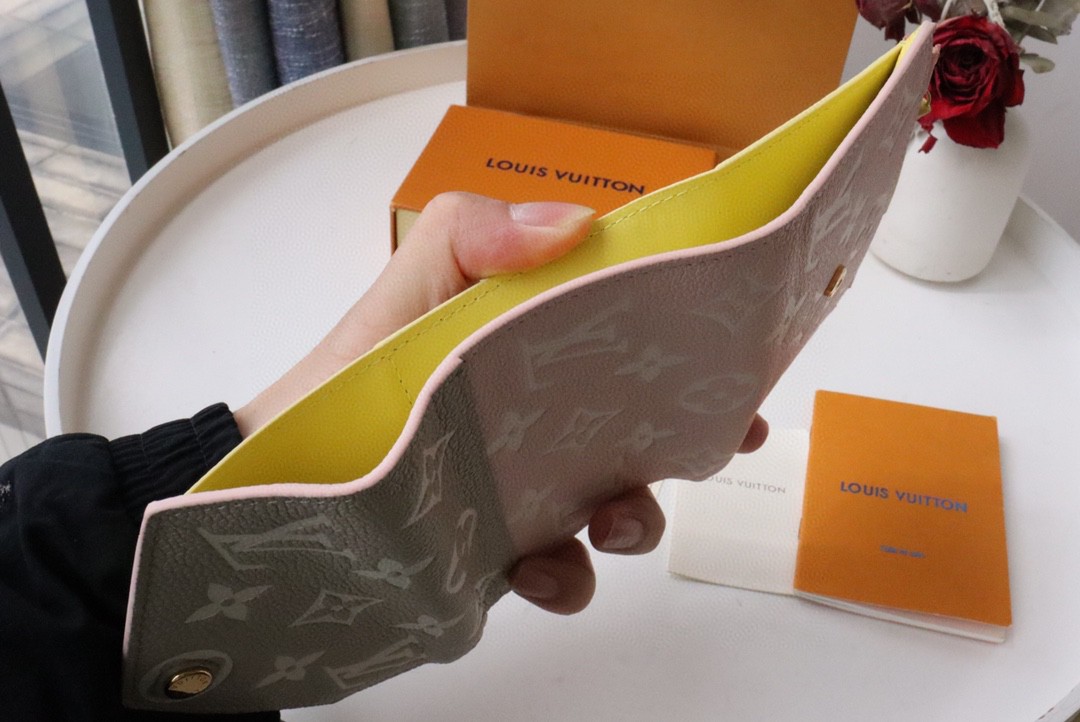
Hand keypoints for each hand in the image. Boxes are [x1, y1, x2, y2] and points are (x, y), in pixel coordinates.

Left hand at [235, 192, 767, 614]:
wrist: (293, 462)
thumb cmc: (361, 361)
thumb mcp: (415, 274)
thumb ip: (479, 233)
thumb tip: (578, 225)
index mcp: (545, 350)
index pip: (639, 346)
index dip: (698, 362)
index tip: (738, 379)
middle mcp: (550, 421)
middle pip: (647, 437)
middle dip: (687, 450)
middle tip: (701, 451)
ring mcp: (531, 492)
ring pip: (618, 515)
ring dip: (636, 521)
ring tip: (609, 520)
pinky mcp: (503, 553)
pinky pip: (559, 576)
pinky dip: (563, 579)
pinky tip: (533, 567)